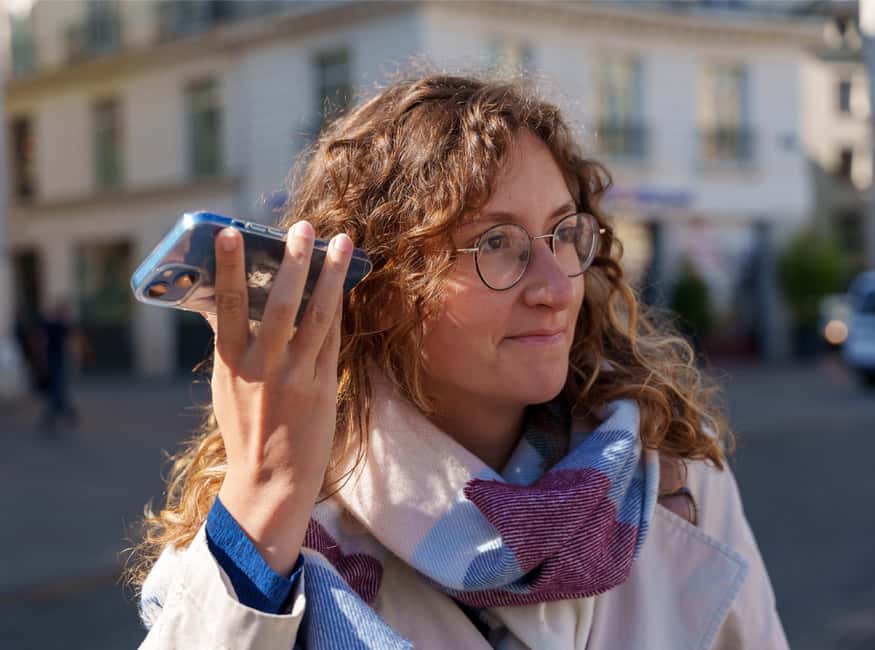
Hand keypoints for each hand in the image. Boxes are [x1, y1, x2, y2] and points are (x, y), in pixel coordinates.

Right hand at [203, 221, 352, 574]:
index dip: (227, 268)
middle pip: (279, 305)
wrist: (273, 481)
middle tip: (302, 227)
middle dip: (292, 263)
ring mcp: (297, 377)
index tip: (228, 232)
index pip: (226, 307)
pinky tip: (345, 281)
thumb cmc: (246, 430)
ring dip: (330, 276)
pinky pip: (333, 337)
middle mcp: (264, 368)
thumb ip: (231, 346)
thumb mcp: (226, 388)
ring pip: (317, 316)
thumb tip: (228, 302)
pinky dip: (338, 306)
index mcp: (231, 365)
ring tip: (341, 242)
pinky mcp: (323, 386)